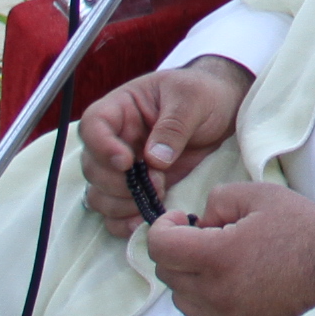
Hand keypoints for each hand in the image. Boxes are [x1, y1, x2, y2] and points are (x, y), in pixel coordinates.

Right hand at [77, 59, 251, 238]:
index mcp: (121, 108)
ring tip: (157, 196)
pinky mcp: (136, 189)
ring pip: (98, 194)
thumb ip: (174, 126)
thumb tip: (155, 159)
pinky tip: (144, 219)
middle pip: (92, 167)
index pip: (92, 125)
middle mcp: (115, 139)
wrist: (221, 111)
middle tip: (156, 180)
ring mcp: (123, 167)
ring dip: (121, 204)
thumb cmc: (203, 94)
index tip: (126, 161)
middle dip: (118, 183)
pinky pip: (114, 212)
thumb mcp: (193, 99)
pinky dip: (123, 221)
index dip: (102, 146)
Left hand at [143, 182, 314, 315]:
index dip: (163, 226)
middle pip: (165, 271)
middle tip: (205, 234)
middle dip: (177, 248)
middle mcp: (211, 292)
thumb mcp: (264, 195)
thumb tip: (202, 220)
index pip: (159, 245)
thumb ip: (220, 198)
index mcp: (215, 256)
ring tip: (218, 260)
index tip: (183, 218)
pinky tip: (226, 285)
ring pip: (179, 296)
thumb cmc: (305, 232)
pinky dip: (202, 300)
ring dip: (187, 275)